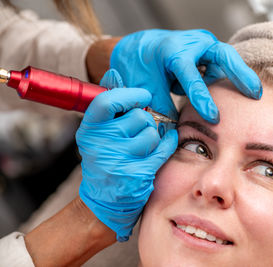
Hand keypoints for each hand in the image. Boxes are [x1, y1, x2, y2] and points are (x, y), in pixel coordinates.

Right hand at [77, 69, 177, 240]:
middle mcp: (101, 144)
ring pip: (152, 133)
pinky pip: (163, 148)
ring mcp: (119, 160)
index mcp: (89, 129)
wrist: (105, 199)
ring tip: (144, 145)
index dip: (130, 95)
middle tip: (140, 130)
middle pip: (139, 117)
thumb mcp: (98, 132)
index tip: (144, 96)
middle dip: (146, 121)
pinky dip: (169, 142)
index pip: (108, 101)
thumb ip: (108, 105)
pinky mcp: (137, 174)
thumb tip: (114, 72)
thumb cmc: (105, 158)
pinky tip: (168, 141)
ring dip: (154, 136)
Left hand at [110, 29, 261, 122]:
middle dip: (241, 75)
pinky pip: (223, 66)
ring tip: (251, 96)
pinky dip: (229, 79)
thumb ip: (162, 110)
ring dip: (238, 78)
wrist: (142, 48)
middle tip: (256, 94)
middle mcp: (193, 43)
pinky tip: (238, 92)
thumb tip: (174, 137)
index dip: (203, 99)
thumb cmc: (143, 68)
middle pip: (224, 56)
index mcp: (173, 52)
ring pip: (227, 61)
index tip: (214, 118)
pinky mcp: (210, 51)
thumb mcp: (148, 90)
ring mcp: (204, 45)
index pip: (192, 77)